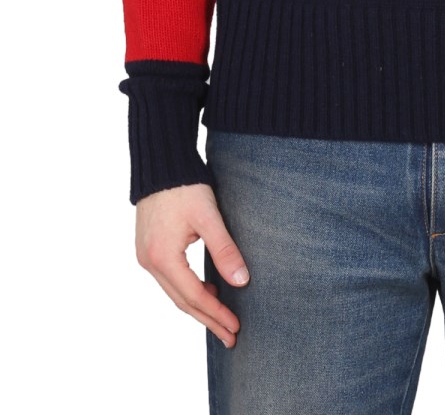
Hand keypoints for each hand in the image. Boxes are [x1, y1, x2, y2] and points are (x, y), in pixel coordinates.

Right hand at [133, 183, 250, 347]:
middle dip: (208, 319)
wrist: (161, 164)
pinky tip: (206, 291)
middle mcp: (149, 262)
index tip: (236, 327)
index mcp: (163, 257)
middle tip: (231, 335)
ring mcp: (146, 256)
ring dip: (198, 306)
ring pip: (174, 292)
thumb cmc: (185, 186)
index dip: (216, 313)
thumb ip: (224, 249)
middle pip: (182, 301)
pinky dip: (188, 290)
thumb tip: (242, 281)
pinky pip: (169, 279)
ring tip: (222, 318)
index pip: (193, 296)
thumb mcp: (209, 217)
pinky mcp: (148, 249)